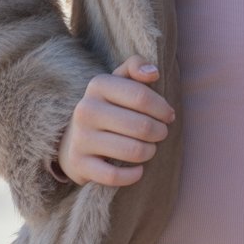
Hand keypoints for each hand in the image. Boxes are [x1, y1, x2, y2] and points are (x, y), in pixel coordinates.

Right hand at [56, 55, 175, 187]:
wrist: (75, 138)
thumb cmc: (110, 106)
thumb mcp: (119, 81)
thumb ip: (136, 67)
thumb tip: (153, 72)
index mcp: (98, 85)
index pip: (141, 96)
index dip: (162, 108)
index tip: (169, 115)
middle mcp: (86, 110)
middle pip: (141, 126)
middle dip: (160, 132)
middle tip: (161, 133)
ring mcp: (81, 138)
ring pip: (132, 151)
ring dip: (149, 152)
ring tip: (150, 148)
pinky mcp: (79, 164)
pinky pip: (114, 176)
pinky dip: (132, 175)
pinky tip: (138, 170)